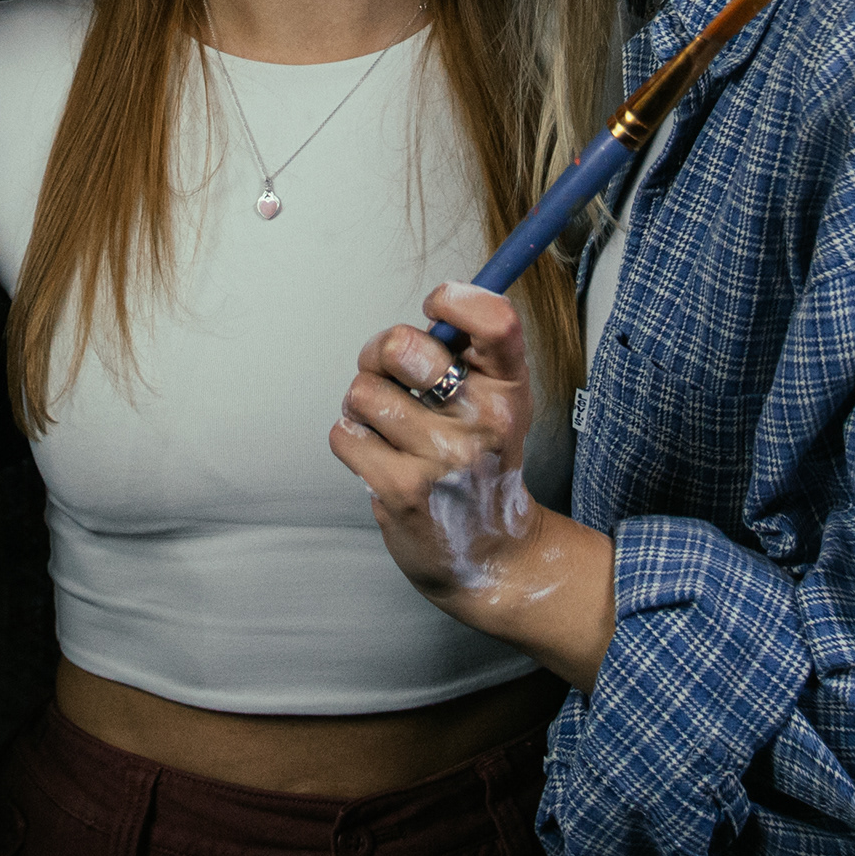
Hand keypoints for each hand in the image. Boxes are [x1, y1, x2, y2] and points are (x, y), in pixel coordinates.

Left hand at [331, 283, 614, 688]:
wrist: (490, 556)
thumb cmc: (482, 466)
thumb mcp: (500, 405)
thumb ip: (472, 354)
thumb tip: (437, 304)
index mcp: (509, 391)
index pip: (494, 319)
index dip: (454, 299)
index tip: (437, 309)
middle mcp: (482, 422)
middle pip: (400, 345)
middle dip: (381, 354)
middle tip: (393, 376)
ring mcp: (441, 459)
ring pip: (362, 390)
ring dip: (364, 406)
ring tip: (390, 430)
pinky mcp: (401, 490)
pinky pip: (344, 433)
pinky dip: (354, 443)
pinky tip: (383, 461)